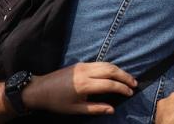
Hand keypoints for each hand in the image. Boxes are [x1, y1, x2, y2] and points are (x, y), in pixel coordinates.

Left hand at [21, 62, 136, 114]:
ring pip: (106, 64)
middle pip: (111, 70)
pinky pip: (100, 63)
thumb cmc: (57, 102)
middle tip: (134, 84)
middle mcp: (85, 72)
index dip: (122, 88)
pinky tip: (115, 73)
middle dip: (124, 76)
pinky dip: (111, 67)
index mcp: (84, 84)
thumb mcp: (75, 110)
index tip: (130, 93)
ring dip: (119, 70)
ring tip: (128, 78)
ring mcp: (83, 66)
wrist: (39, 89)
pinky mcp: (80, 64)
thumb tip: (112, 109)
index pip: (109, 84)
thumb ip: (95, 108)